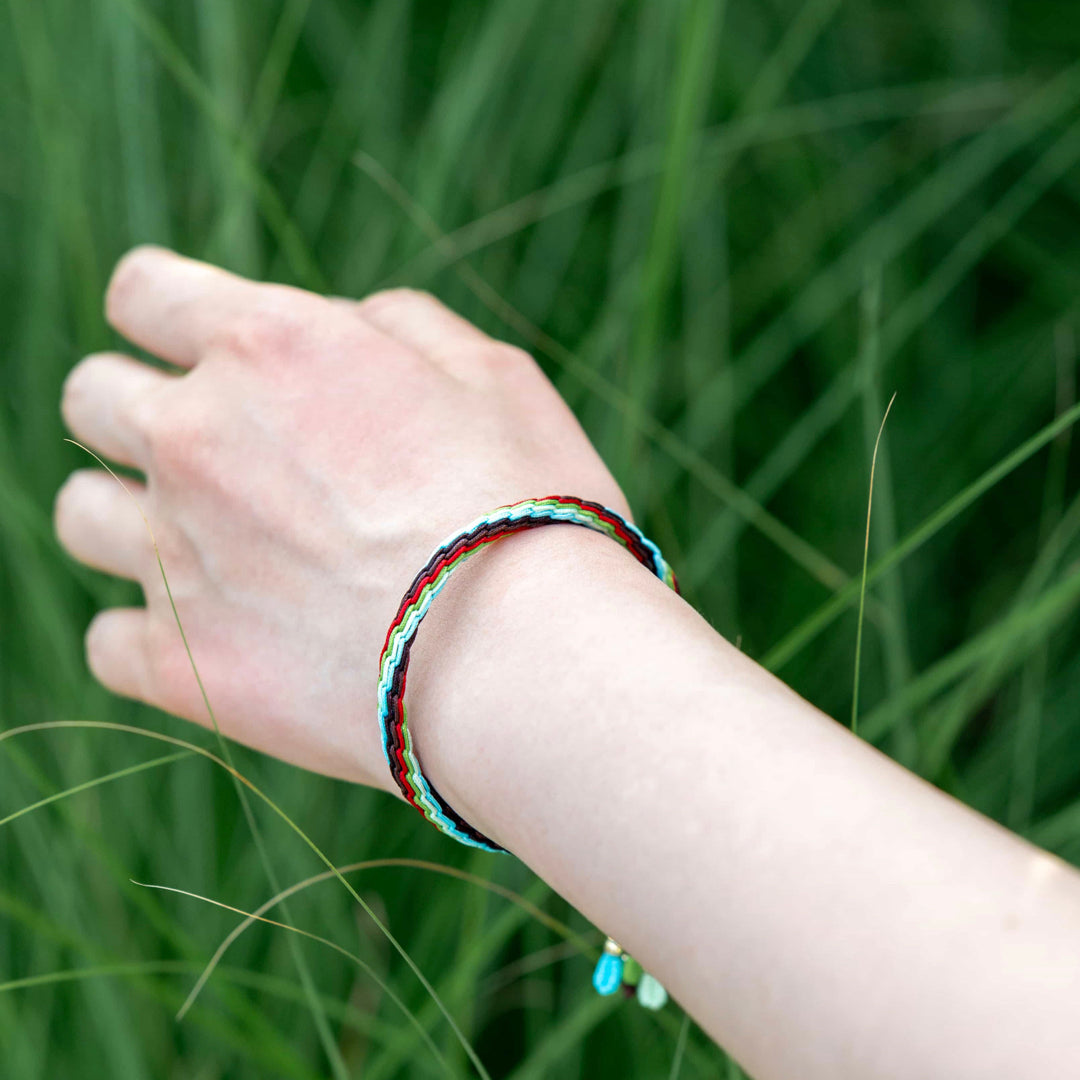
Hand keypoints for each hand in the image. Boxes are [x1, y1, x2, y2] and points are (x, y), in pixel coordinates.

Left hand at [55, 246, 627, 786]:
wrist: (525, 659)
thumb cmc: (529, 506)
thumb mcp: (494, 373)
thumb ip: (400, 325)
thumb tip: (349, 325)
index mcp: (270, 347)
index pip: (143, 292)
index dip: (167, 313)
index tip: (204, 350)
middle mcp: (197, 438)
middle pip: (90, 398)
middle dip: (138, 411)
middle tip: (218, 454)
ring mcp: (176, 556)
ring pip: (82, 515)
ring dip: (130, 519)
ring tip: (215, 551)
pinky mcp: (182, 666)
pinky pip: (108, 642)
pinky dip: (153, 637)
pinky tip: (220, 640)